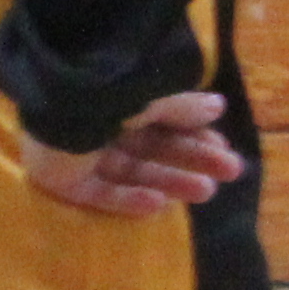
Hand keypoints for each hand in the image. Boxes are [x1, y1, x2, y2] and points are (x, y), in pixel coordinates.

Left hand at [20, 89, 245, 217]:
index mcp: (114, 94)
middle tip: (231, 170)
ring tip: (207, 190)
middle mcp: (94, 119)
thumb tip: (217, 105)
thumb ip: (184, 104)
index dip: (193, 134)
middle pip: (149, 147)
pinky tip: (158, 203)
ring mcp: (73, 148)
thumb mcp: (157, 93)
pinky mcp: (57, 175)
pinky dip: (127, 199)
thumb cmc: (112, 87)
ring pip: (129, 171)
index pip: (158, 120)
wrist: (63, 95)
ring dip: (168, 181)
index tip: (225, 146)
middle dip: (190, 159)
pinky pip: (97, 192)